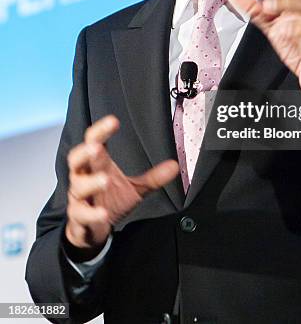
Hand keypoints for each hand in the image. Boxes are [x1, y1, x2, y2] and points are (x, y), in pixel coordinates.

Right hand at [65, 115, 178, 255]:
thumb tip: (175, 165)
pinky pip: (82, 214)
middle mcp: (84, 177)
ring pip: (78, 187)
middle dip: (84, 152)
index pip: (94, 141)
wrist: (93, 229)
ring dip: (91, 183)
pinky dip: (92, 214)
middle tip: (96, 147)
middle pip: (76, 159)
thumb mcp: (135, 188)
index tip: (113, 121)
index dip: (101, 130)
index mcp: (97, 164)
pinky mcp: (79, 218)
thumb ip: (153, 177)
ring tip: (105, 180)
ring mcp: (79, 197)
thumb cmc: (110, 200)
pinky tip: (103, 213)